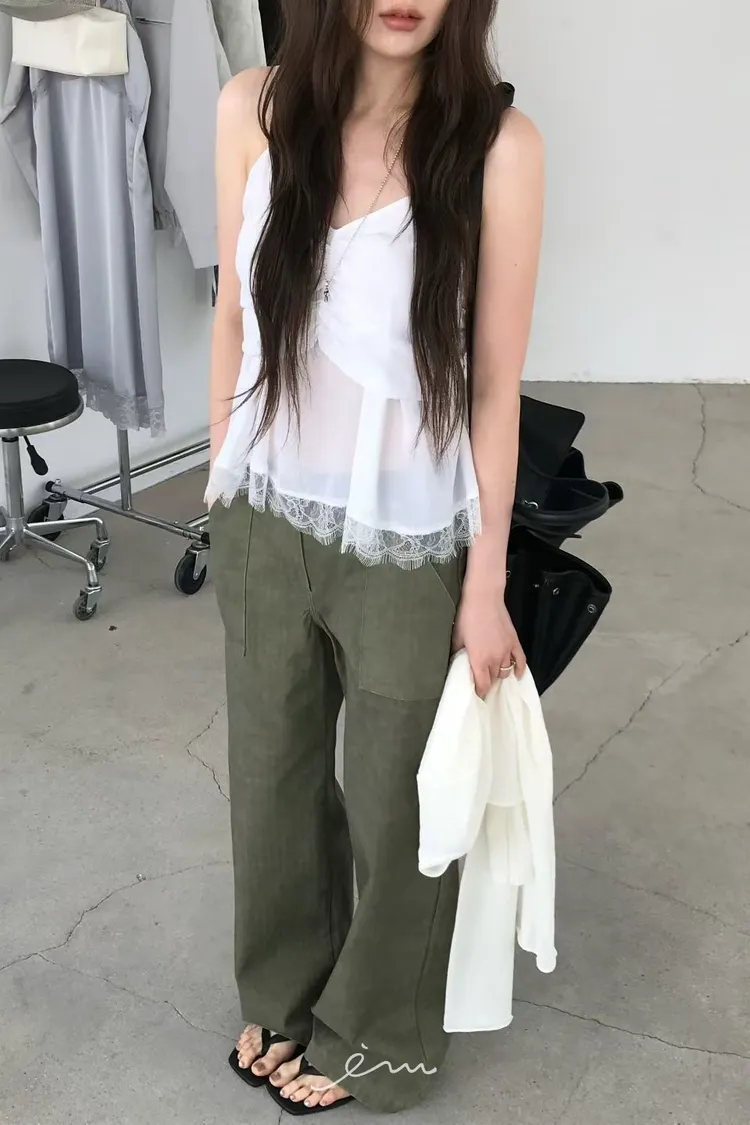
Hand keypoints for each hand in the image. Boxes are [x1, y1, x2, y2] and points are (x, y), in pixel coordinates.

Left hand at [453, 579, 526, 697]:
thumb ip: (458, 654)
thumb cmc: (467, 616)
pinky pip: (520, 661)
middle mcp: (495, 659)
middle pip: (493, 680)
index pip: (482, 685)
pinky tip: (517, 675)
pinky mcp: (514, 642)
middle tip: (482, 685)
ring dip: (499, 676)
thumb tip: (457, 663)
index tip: (476, 696)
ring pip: (505, 672)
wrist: (484, 598)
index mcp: (479, 660)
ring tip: (494, 678)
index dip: (479, 693)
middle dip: (487, 684)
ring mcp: (507, 651)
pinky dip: (519, 670)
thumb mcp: (457, 637)